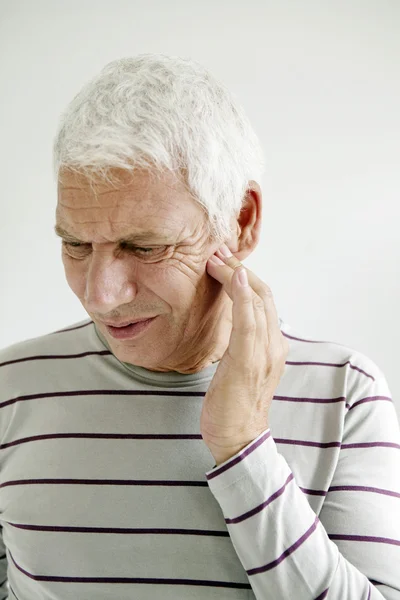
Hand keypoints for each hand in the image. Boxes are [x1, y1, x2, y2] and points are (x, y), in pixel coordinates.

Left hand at [200, 244, 288, 465]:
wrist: (237, 439)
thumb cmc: (233, 404)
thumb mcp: (238, 367)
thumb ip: (240, 344)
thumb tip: (228, 325)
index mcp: (271, 345)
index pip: (262, 300)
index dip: (244, 276)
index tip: (223, 261)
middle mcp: (273, 345)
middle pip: (262, 294)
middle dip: (239, 269)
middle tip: (217, 252)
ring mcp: (264, 353)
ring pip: (257, 302)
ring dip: (237, 275)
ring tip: (216, 258)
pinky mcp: (249, 362)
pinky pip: (249, 322)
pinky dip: (244, 296)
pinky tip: (235, 277)